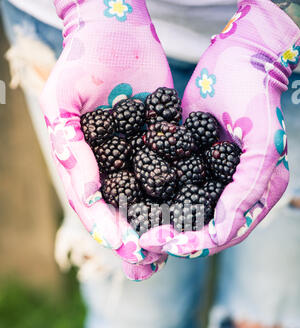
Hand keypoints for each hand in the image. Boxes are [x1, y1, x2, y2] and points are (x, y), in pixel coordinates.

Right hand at [40, 0, 171, 278]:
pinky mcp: (162, 148)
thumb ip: (70, 144)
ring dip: (156, 230)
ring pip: (146, 203)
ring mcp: (137, 160)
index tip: (126, 245)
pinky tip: (191, 219)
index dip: (108, 226)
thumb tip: (84, 192)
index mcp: (83, 163)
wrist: (117, 32)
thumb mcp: (63, 99)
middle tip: (147, 265)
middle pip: (120, 212)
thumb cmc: (83, 60)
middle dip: (133, 240)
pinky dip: (179, 200)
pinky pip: (171, 177)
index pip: (93, 203)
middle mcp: (110, 168)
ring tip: (168, 256)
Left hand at [140, 0, 299, 258]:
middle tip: (145, 242)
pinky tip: (130, 205)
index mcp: (257, 195)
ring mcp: (210, 181)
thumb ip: (248, 187)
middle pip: (202, 229)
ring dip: (160, 225)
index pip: (226, 231)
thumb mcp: (263, 141)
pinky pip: (170, 190)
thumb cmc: (254, 94)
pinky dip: (153, 201)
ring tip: (134, 231)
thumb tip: (222, 230)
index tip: (168, 244)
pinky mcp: (190, 167)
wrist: (235, 59)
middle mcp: (233, 194)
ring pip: (183, 215)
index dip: (198, 242)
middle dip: (174, 239)